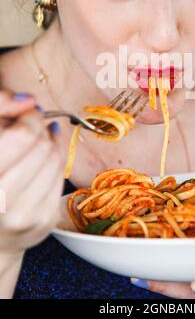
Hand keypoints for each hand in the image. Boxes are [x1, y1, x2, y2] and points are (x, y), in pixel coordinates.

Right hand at [0, 90, 63, 254]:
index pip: (23, 135)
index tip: (26, 113)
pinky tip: (44, 159)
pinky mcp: (43, 222)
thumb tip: (29, 101)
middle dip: (40, 130)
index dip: (30, 117)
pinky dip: (56, 163)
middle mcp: (1, 200)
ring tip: (39, 140)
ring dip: (50, 144)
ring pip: (55, 160)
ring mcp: (23, 215)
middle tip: (33, 126)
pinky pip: (62, 178)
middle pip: (42, 146)